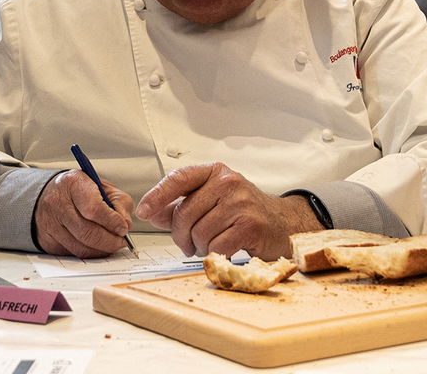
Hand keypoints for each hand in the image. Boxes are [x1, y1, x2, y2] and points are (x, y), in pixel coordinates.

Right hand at [33, 170, 133, 257]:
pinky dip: (89, 254)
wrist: (50, 194)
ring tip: (111, 244)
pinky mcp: (47, 241)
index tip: (123, 228)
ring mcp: (50, 224)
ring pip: (81, 248)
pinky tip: (96, 246)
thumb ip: (120, 202)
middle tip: (121, 241)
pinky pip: (73, 254)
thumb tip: (126, 225)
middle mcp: (57, 203)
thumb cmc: (79, 190)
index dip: (112, 222)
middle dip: (110, 241)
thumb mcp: (103, 186)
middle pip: (87, 233)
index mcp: (73, 183)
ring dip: (101, 250)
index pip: (94, 208)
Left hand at [134, 163, 324, 258]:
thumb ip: (180, 206)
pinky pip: (217, 246)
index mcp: (215, 172)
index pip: (179, 178)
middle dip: (180, 236)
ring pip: (199, 233)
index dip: (157, 195)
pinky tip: (224, 249)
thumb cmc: (242, 212)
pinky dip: (215, 253)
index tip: (143, 211)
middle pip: (185, 213)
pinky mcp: (251, 225)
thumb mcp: (212, 201)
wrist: (283, 224)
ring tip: (210, 244)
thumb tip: (151, 213)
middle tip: (187, 244)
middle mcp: (228, 182)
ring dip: (199, 246)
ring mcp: (241, 202)